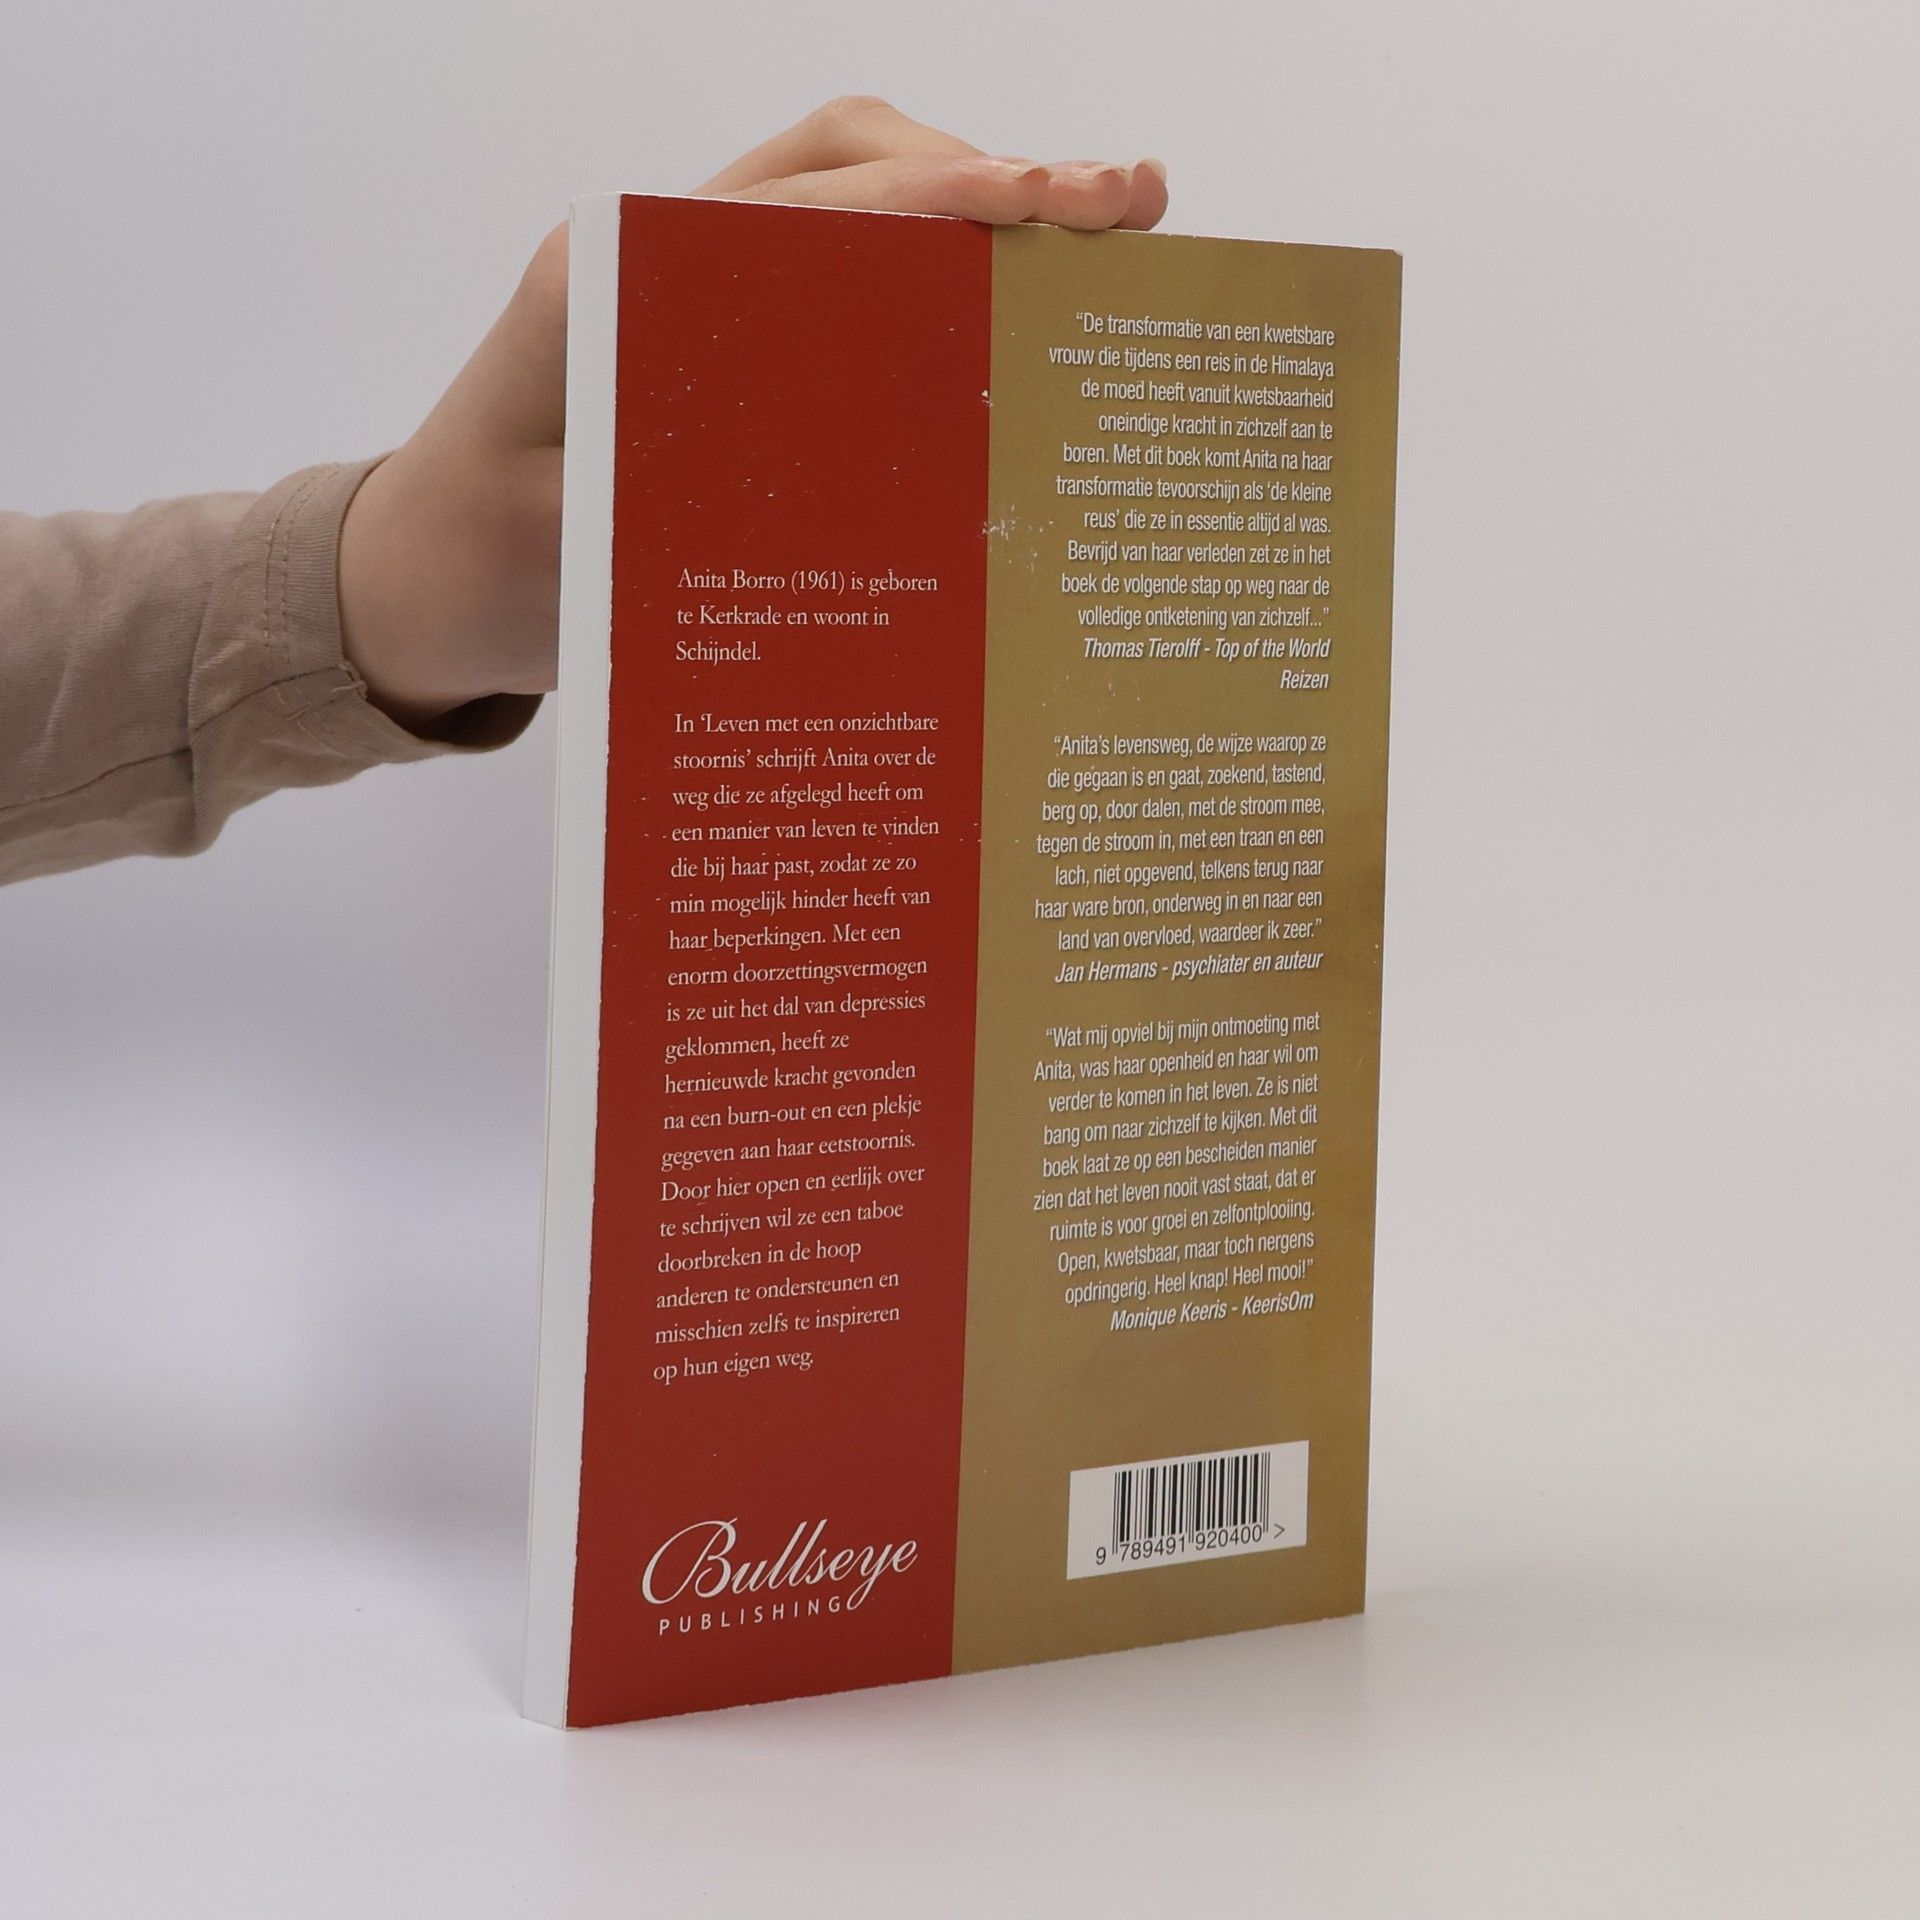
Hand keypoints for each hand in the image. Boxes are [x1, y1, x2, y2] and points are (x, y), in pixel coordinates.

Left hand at [337, 98, 1168, 729]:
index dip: (927, 198)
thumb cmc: (477, 568)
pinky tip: (1028, 315)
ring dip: (982, 214)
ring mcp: (700, 292)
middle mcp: (664, 257)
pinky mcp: (729, 345)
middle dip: (991, 175)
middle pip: (850, 164)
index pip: (802, 204)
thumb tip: (833, 476)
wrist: (419, 584)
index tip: (1040, 204)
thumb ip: (666, 503)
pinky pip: (850, 283)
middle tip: (1125, 205)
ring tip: (1111, 239)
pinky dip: (944, 280)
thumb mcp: (563, 552)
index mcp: (616, 278)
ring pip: (862, 208)